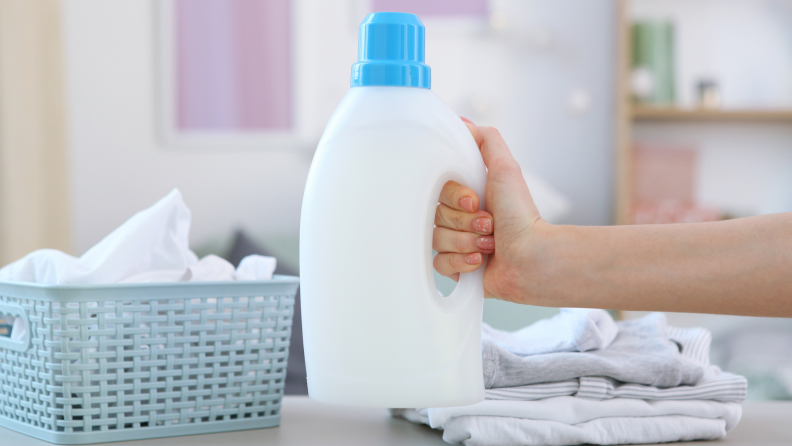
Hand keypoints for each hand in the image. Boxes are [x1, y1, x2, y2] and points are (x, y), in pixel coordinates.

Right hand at [432, 118, 548, 300]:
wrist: (532, 257)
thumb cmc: (521, 215)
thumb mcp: (506, 168)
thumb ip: (487, 140)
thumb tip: (463, 123)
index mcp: (468, 196)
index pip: (439, 192)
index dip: (455, 198)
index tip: (476, 201)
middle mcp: (461, 218)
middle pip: (436, 216)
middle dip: (465, 223)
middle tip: (489, 225)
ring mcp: (458, 243)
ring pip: (437, 240)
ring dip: (466, 242)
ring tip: (490, 244)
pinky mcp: (458, 268)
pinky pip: (439, 263)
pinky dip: (461, 262)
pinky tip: (480, 260)